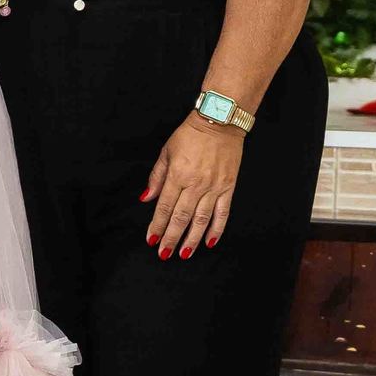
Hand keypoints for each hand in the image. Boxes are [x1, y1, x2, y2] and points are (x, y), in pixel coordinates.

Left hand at [141, 113, 243, 257]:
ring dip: (192, 239)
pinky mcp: (228, 187)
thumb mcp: (167, 151)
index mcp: (178, 175)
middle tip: (164, 254)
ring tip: (184, 254)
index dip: (157, 226)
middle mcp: (196, 184)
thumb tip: (146, 198)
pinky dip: (216, 229)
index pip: (165, 207)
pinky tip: (209, 242)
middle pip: (181, 217)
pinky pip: (222, 213)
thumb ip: (156, 177)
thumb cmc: (191, 134)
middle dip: (172, 238)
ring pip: (201, 220)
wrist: (220, 121)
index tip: (151, 240)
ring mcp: (214, 187)